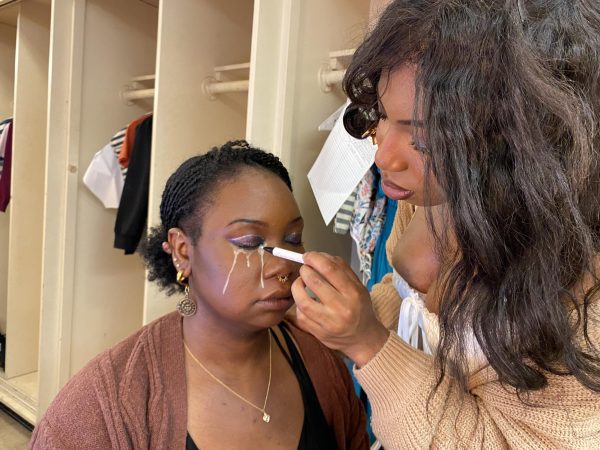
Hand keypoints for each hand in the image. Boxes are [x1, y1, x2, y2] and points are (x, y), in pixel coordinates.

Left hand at [291, 252, 389, 366]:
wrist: (363, 338)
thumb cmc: (359, 308)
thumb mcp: (358, 286)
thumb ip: (341, 269)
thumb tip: (319, 256)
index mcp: (354, 293)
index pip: (330, 269)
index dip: (314, 258)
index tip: (308, 256)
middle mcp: (342, 308)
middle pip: (314, 282)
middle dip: (304, 271)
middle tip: (305, 269)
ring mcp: (329, 323)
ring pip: (302, 300)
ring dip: (297, 287)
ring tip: (300, 283)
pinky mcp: (319, 333)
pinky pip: (301, 315)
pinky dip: (299, 305)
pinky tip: (305, 301)